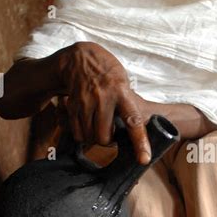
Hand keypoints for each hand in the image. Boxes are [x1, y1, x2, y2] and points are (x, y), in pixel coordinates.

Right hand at [57, 41, 151, 163]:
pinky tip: (87, 126)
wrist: (80, 57)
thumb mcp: (123, 82)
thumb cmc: (108, 72)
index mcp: (122, 92)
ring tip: (99, 129)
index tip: (144, 159)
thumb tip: (136, 128)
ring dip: (95, 139)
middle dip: (108, 142)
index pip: (133, 121)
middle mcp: (103, 98)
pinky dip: (82, 134)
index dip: (140, 142)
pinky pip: (77, 131)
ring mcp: (86, 102)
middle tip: (111, 135)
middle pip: (105, 137)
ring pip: (90, 136)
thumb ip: (128, 103)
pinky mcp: (73, 105)